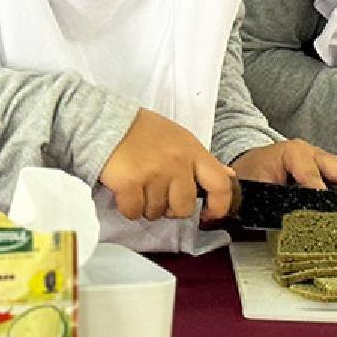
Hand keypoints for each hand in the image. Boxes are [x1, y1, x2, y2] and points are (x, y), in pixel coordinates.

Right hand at [99, 108, 235, 221]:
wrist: (107, 122)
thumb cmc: (145, 132)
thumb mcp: (181, 140)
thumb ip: (203, 161)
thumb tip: (229, 175)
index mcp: (193, 151)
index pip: (220, 184)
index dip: (219, 205)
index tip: (209, 214)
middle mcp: (177, 163)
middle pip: (184, 207)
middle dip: (171, 209)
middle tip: (159, 196)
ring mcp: (154, 174)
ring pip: (157, 212)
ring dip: (147, 206)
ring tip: (140, 187)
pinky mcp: (130, 183)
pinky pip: (134, 212)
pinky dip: (129, 207)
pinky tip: (126, 191)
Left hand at [230, 139, 336, 194]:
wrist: (248, 164)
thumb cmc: (251, 172)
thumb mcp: (254, 183)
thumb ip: (269, 196)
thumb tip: (285, 216)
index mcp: (292, 152)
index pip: (310, 172)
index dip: (319, 188)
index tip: (328, 204)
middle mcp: (311, 153)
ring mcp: (320, 161)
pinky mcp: (324, 171)